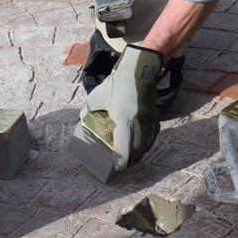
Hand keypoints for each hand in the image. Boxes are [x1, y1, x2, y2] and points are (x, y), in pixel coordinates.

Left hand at [77, 45, 161, 171]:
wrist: (139, 69)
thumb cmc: (118, 83)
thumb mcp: (98, 96)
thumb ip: (89, 110)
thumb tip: (82, 120)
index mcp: (123, 117)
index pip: (124, 147)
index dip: (121, 161)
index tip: (117, 167)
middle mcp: (138, 121)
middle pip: (137, 149)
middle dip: (130, 161)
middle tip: (122, 166)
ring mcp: (148, 119)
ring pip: (146, 144)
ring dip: (139, 154)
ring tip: (131, 159)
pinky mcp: (154, 116)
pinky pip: (152, 135)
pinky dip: (147, 144)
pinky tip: (142, 146)